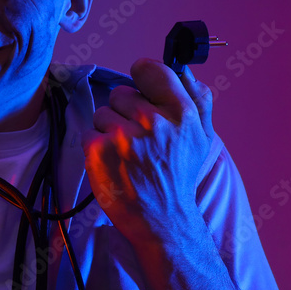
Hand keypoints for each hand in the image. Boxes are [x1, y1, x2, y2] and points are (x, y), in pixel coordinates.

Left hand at [81, 58, 213, 246]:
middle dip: (125, 112)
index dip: (143, 78)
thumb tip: (186, 70)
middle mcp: (154, 122)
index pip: (151, 70)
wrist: (162, 219)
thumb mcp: (201, 137)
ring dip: (109, 130)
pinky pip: (88, 132)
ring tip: (125, 153)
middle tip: (138, 138)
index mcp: (182, 113)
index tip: (142, 91)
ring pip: (103, 113)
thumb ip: (199, 99)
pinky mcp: (99, 151)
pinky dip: (95, 147)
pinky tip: (112, 163)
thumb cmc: (179, 175)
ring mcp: (124, 137)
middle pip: (121, 93)